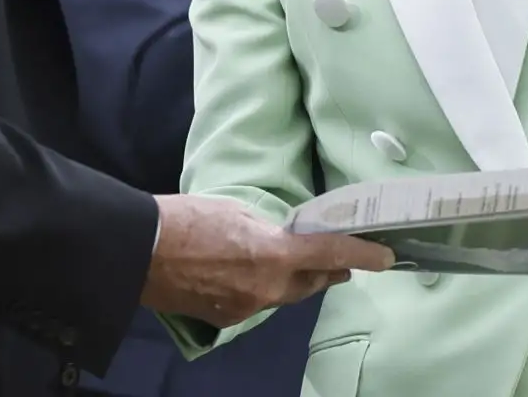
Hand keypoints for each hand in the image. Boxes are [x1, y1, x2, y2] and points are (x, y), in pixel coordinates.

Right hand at [137, 195, 393, 326]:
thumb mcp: (237, 210)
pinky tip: (251, 276)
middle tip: (342, 261)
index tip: (387, 258)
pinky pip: (258, 303)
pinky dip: (263, 289)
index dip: (363, 255)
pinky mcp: (227, 319)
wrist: (141, 251)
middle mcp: (268, 288)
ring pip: (285, 295)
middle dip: (328, 271)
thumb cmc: (186, 219)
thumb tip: (281, 238)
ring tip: (298, 266)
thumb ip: (268, 228)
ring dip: (295, 280)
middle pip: (311, 282)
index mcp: (273, 254)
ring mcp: (247, 308)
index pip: (331, 255)